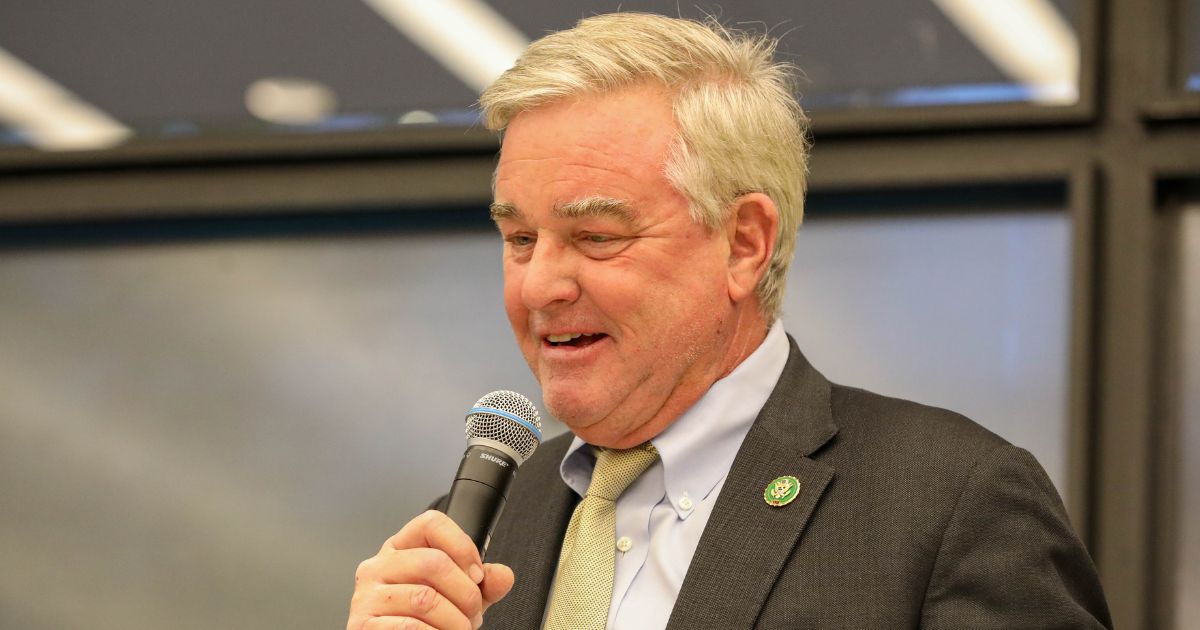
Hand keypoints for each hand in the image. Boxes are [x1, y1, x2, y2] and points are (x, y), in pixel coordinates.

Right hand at [348, 510, 514, 629]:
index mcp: (400, 550)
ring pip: (425, 599)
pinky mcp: (363, 625)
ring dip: (455, 622)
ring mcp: (366, 596)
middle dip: (466, 594)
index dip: (463, 546)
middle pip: (433, 562)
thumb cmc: (421, 622)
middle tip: (473, 614)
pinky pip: (411, 627)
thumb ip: (482, 584)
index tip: (477, 575)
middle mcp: (378, 567)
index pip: (431, 523)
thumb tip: (502, 576)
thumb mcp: (456, 597)